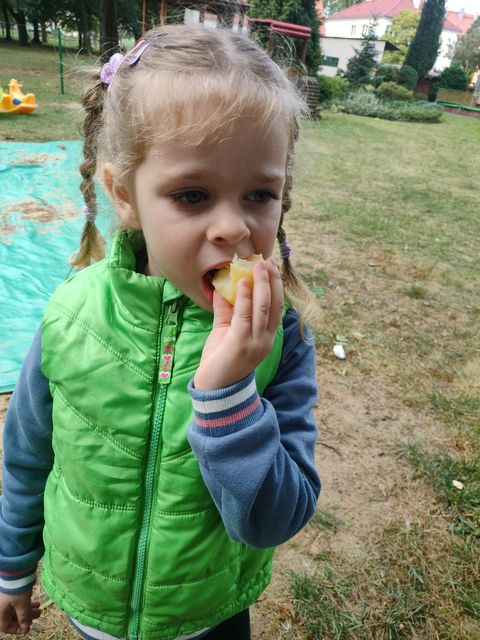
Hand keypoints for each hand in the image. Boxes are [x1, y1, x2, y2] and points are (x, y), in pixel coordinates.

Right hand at [0, 591, 40, 634]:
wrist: (15, 570)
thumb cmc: (16, 589)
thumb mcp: (22, 604)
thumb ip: (24, 617)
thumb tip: (26, 628)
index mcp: (0, 612)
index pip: (6, 626)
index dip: (17, 629)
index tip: (27, 628)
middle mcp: (1, 607)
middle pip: (13, 617)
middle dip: (26, 617)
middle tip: (37, 615)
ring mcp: (6, 599)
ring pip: (17, 608)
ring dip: (28, 610)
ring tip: (39, 608)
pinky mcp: (11, 592)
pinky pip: (18, 601)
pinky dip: (27, 603)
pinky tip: (36, 602)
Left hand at [195, 257, 282, 389]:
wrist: (214, 390)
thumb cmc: (220, 361)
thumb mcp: (225, 331)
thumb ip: (226, 311)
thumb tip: (223, 288)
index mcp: (266, 336)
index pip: (277, 307)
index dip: (276, 286)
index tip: (271, 267)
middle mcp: (265, 339)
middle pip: (274, 304)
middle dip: (271, 280)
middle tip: (267, 261)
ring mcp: (255, 342)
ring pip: (263, 307)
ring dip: (261, 284)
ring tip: (257, 266)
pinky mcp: (240, 344)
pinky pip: (244, 316)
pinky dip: (244, 298)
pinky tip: (242, 283)